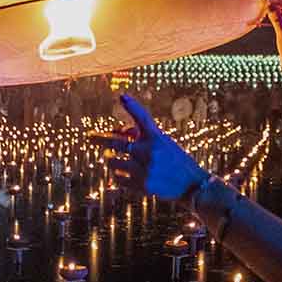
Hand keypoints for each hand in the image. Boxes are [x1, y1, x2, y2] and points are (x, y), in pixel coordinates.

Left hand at [93, 93, 210, 199]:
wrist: (192, 185)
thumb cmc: (176, 162)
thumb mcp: (164, 144)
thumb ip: (143, 137)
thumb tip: (119, 132)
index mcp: (157, 138)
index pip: (143, 118)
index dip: (132, 106)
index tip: (122, 96)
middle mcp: (149, 151)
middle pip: (115, 143)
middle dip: (99, 139)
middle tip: (89, 137)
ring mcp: (144, 169)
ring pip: (113, 163)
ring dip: (112, 161)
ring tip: (113, 161)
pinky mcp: (142, 186)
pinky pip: (119, 179)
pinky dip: (118, 177)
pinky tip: (123, 176)